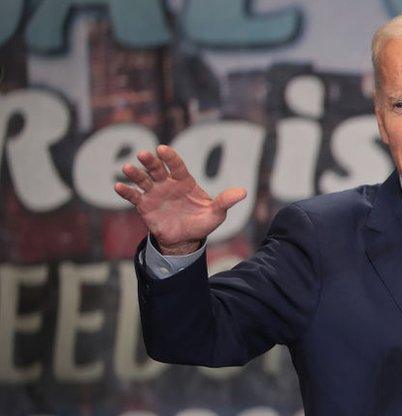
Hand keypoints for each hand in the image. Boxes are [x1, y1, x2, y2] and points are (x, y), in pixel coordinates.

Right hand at [114, 145, 245, 254]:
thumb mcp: (216, 214)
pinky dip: (126, 191)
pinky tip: (118, 186)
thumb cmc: (201, 222)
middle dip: (150, 161)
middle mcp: (167, 184)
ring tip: (128, 168)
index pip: (177, 166)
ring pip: (143, 180)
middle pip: (157, 169)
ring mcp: (154, 193)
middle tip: (144, 154)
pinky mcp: (144, 206)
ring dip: (135, 173)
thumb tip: (243, 193)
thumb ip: (225, 202)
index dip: (170, 158)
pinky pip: (133, 196)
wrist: (185, 239)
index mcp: (184, 181)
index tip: (163, 149)